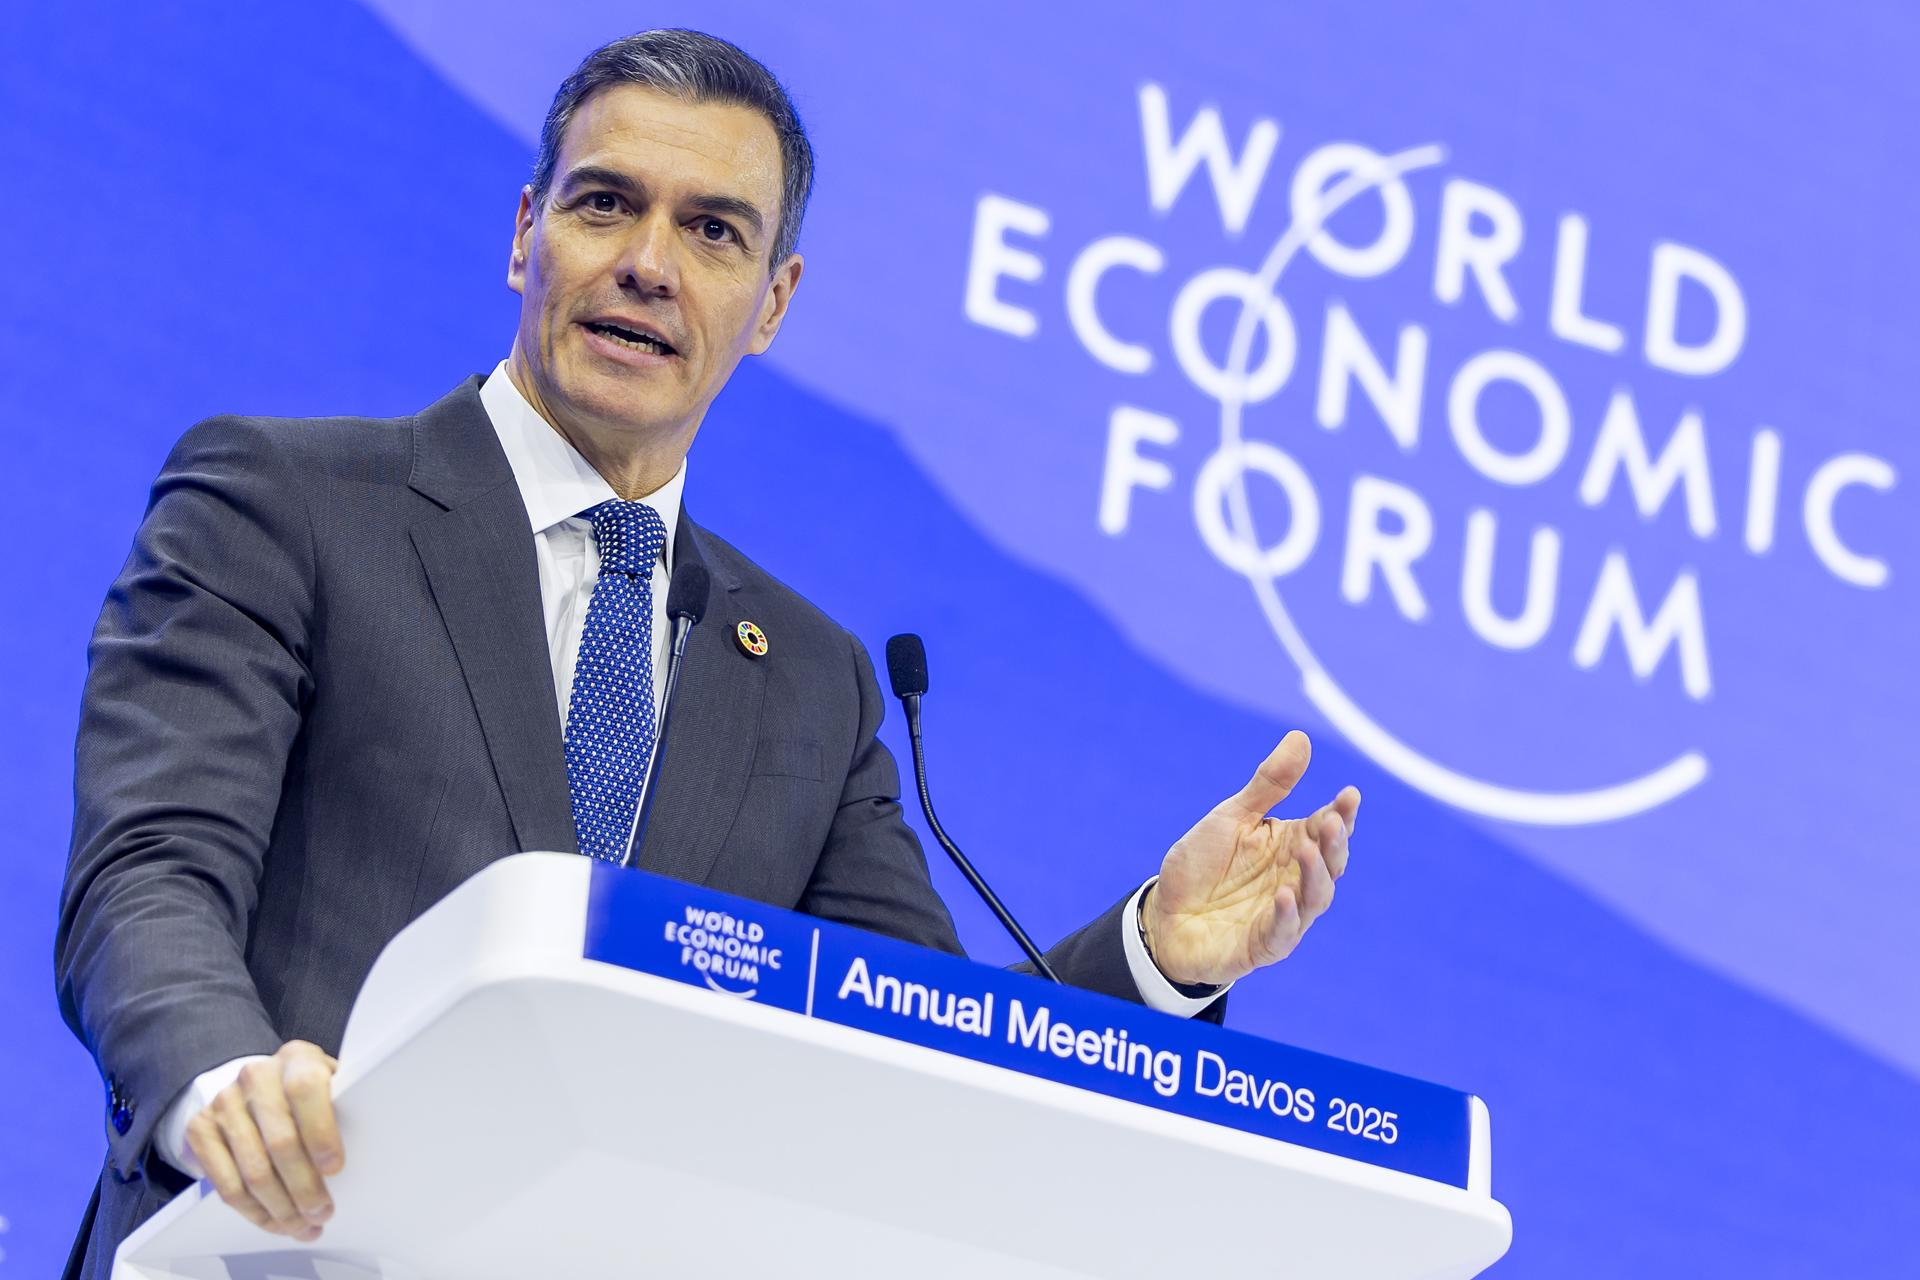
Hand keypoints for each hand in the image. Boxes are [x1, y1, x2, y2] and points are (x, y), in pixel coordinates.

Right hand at [185, 1040, 342, 1239]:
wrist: (253, 1086)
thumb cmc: (307, 1095)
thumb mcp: (330, 1086)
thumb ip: (344, 1108)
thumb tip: (376, 1148)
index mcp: (297, 1058)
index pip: (306, 1090)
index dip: (321, 1132)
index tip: (335, 1168)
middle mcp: (257, 1075)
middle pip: (279, 1141)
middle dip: (305, 1188)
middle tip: (323, 1214)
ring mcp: (224, 1102)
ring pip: (253, 1171)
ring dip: (282, 1208)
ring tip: (304, 1227)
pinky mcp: (200, 1130)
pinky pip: (226, 1185)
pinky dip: (254, 1212)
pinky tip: (275, 1222)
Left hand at [1142, 731, 1357, 986]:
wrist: (1163, 915)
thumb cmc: (1203, 865)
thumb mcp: (1232, 817)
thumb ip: (1268, 785)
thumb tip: (1301, 736)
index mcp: (1292, 846)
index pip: (1327, 829)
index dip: (1342, 813)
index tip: (1350, 794)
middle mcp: (1295, 881)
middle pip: (1330, 864)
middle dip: (1335, 844)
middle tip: (1334, 822)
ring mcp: (1283, 915)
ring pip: (1315, 899)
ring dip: (1315, 876)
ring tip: (1308, 852)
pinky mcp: (1263, 946)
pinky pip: (1282, 933)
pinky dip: (1285, 916)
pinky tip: (1283, 896)